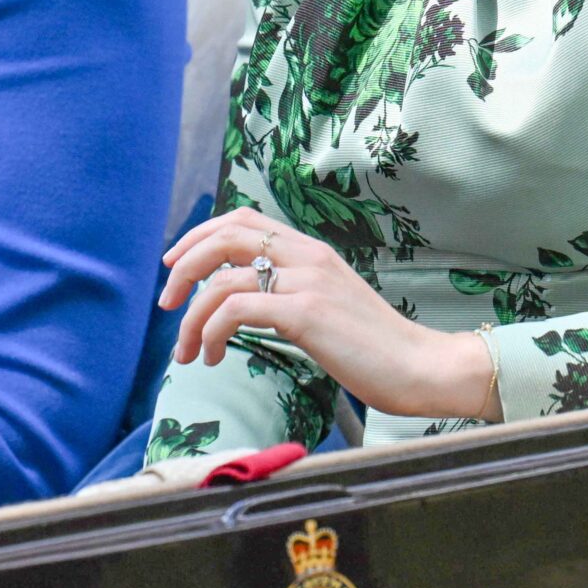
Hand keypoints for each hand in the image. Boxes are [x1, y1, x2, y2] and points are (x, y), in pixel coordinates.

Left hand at [160, 207, 499, 422]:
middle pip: (224, 235)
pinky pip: (236, 308)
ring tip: (187, 351)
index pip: (240, 219)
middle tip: (167, 301)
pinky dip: (211, 331)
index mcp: (311, 250)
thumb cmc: (374, 347)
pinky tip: (212, 355)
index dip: (199, 236)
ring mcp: (307, 282)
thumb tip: (243, 299)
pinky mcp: (306, 313)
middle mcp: (307, 256)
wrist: (420, 367)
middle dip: (184, 266)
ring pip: (222, 280)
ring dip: (191, 317)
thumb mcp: (328, 304)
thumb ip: (291, 291)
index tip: (175, 265)